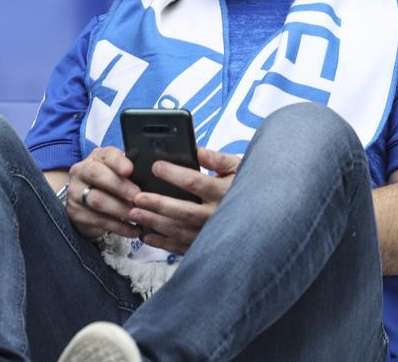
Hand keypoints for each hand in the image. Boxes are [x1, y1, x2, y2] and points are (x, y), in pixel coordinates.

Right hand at [66, 147, 141, 239]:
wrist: (87, 204)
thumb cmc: (111, 185)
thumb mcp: (120, 173)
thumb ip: (132, 171)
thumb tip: (155, 174)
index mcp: (96, 157)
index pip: (106, 154)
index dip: (118, 161)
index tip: (130, 170)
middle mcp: (81, 171)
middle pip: (97, 174)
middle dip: (120, 186)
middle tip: (137, 196)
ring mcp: (75, 192)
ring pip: (98, 200)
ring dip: (121, 209)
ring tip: (138, 215)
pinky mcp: (75, 212)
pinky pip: (99, 220)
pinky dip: (119, 227)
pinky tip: (133, 230)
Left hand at [128, 148, 242, 254]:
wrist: (263, 218)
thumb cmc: (247, 186)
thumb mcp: (238, 168)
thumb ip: (218, 159)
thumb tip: (199, 151)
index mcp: (223, 192)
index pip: (194, 182)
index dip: (174, 174)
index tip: (156, 166)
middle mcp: (216, 215)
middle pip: (183, 210)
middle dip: (158, 203)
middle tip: (137, 197)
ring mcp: (210, 233)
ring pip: (179, 230)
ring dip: (155, 222)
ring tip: (134, 213)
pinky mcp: (206, 245)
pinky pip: (181, 247)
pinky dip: (163, 243)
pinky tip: (146, 236)